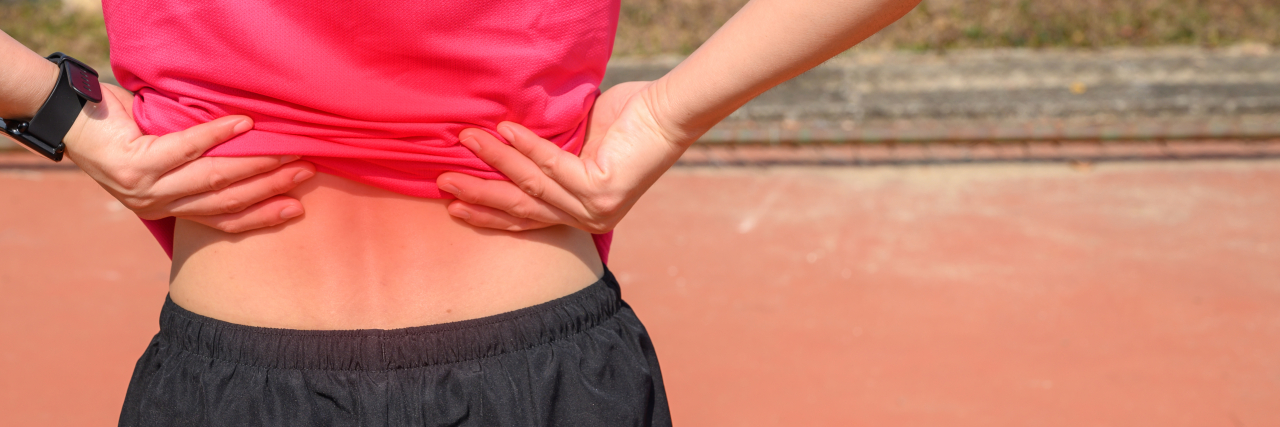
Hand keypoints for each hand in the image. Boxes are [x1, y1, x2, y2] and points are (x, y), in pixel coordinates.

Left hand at [63, 84, 316, 232]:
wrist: (70, 117)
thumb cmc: (121, 132)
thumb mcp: (161, 160)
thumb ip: (195, 168)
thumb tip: (251, 161)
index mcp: (166, 209)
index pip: (223, 221)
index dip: (262, 216)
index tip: (296, 209)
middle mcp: (157, 205)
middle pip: (226, 201)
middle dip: (270, 188)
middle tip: (305, 174)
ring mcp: (146, 188)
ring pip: (213, 179)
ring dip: (255, 164)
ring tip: (286, 152)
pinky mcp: (137, 163)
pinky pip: (187, 147)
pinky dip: (219, 135)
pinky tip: (244, 124)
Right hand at [437, 81, 691, 232]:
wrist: (665, 112)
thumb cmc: (624, 122)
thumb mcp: (574, 147)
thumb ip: (543, 157)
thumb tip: (497, 146)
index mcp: (581, 213)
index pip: (527, 218)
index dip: (488, 213)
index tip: (453, 206)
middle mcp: (589, 219)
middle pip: (522, 209)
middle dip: (479, 195)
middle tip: (443, 182)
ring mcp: (596, 209)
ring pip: (531, 185)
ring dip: (495, 161)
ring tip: (466, 138)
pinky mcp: (602, 191)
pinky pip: (552, 167)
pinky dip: (525, 147)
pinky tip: (504, 130)